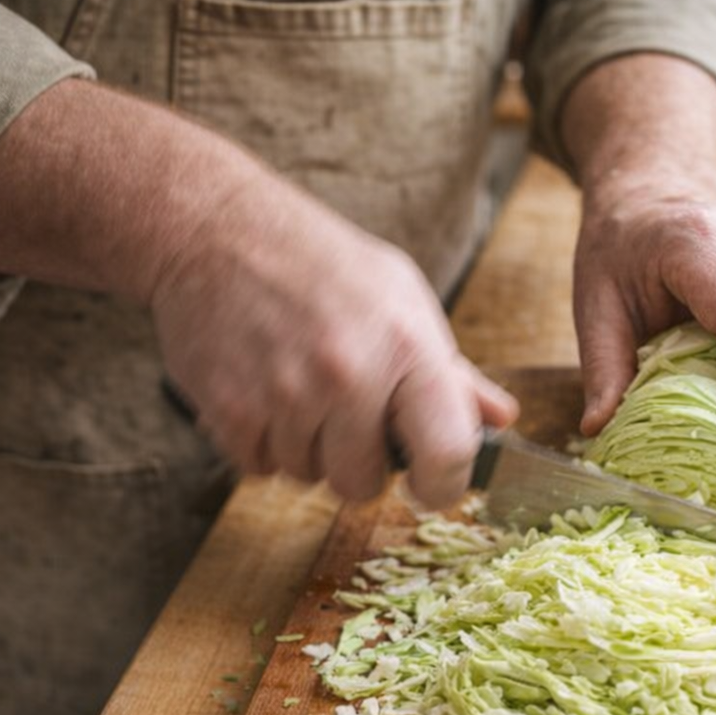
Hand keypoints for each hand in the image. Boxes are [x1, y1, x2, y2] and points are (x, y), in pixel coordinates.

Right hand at [0, 80, 512, 506]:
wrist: (215, 229)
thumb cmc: (319, 263)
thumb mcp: (400, 296)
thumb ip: (450, 369)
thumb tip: (500, 420)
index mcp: (407, 345)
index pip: (448, 453)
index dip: (444, 484)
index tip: (432, 482)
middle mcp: (350, 375)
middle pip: (364, 485)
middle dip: (358, 463)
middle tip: (344, 414)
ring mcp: (286, 396)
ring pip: (307, 478)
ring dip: (305, 449)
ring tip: (297, 387)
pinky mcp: (231, 410)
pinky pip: (258, 468)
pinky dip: (261, 443)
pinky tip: (262, 390)